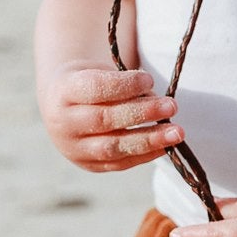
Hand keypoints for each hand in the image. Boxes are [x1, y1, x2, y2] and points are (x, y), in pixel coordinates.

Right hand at [39, 63, 183, 172]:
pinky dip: (144, 155)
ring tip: (176, 133)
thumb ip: (123, 84)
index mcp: (63, 91)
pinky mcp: (88, 165)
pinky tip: (164, 146)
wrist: (61, 110)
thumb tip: (156, 101)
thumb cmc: (88, 85)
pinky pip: (119, 163)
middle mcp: (63, 123)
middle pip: (105, 119)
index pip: (95, 88)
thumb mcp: (98, 72)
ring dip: (148, 140)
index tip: (150, 80)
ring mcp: (74, 148)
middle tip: (171, 106)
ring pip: (112, 147)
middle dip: (142, 113)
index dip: (125, 85)